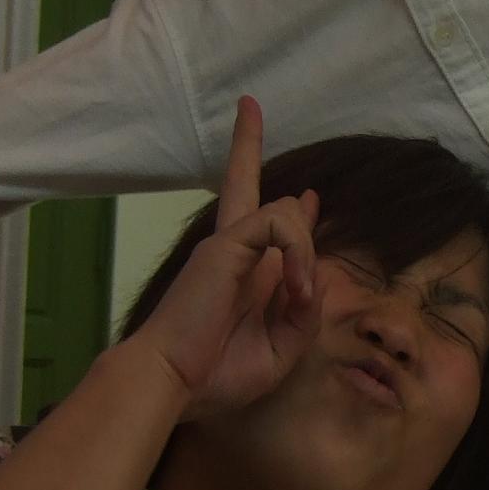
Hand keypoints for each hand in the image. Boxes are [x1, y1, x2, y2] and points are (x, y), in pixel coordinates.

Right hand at [123, 96, 320, 420]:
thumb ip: (304, 312)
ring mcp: (227, 244)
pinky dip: (296, 251)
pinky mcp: (226, 242)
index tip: (309, 196)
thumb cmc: (217, 375)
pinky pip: (278, 221)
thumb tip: (315, 273)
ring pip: (283, 207)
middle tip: (248, 106)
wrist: (173, 383)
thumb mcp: (280, 349)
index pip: (266, 229)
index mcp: (244, 277)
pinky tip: (293, 285)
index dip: (293, 211)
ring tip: (296, 294)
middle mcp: (234, 253)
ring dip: (304, 248)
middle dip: (247, 144)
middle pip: (244, 185)